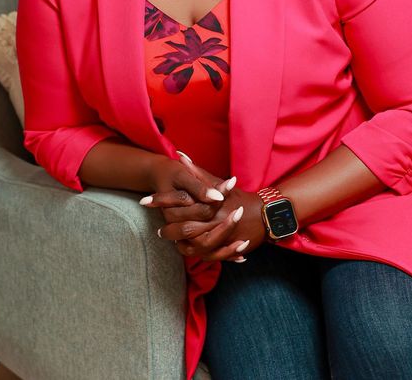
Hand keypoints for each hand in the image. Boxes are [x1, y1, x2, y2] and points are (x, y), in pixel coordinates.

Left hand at [143, 154, 265, 261]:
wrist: (264, 215)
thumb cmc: (239, 197)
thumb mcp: (219, 182)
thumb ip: (197, 173)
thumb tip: (180, 155)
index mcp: (211, 202)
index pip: (180, 201)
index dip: (161, 201)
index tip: (146, 201)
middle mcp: (215, 220)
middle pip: (185, 228)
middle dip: (169, 229)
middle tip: (159, 230)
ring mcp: (220, 236)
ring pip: (193, 245)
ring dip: (179, 243)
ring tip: (170, 239)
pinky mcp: (225, 248)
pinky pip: (204, 255)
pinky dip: (193, 253)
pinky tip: (185, 248)